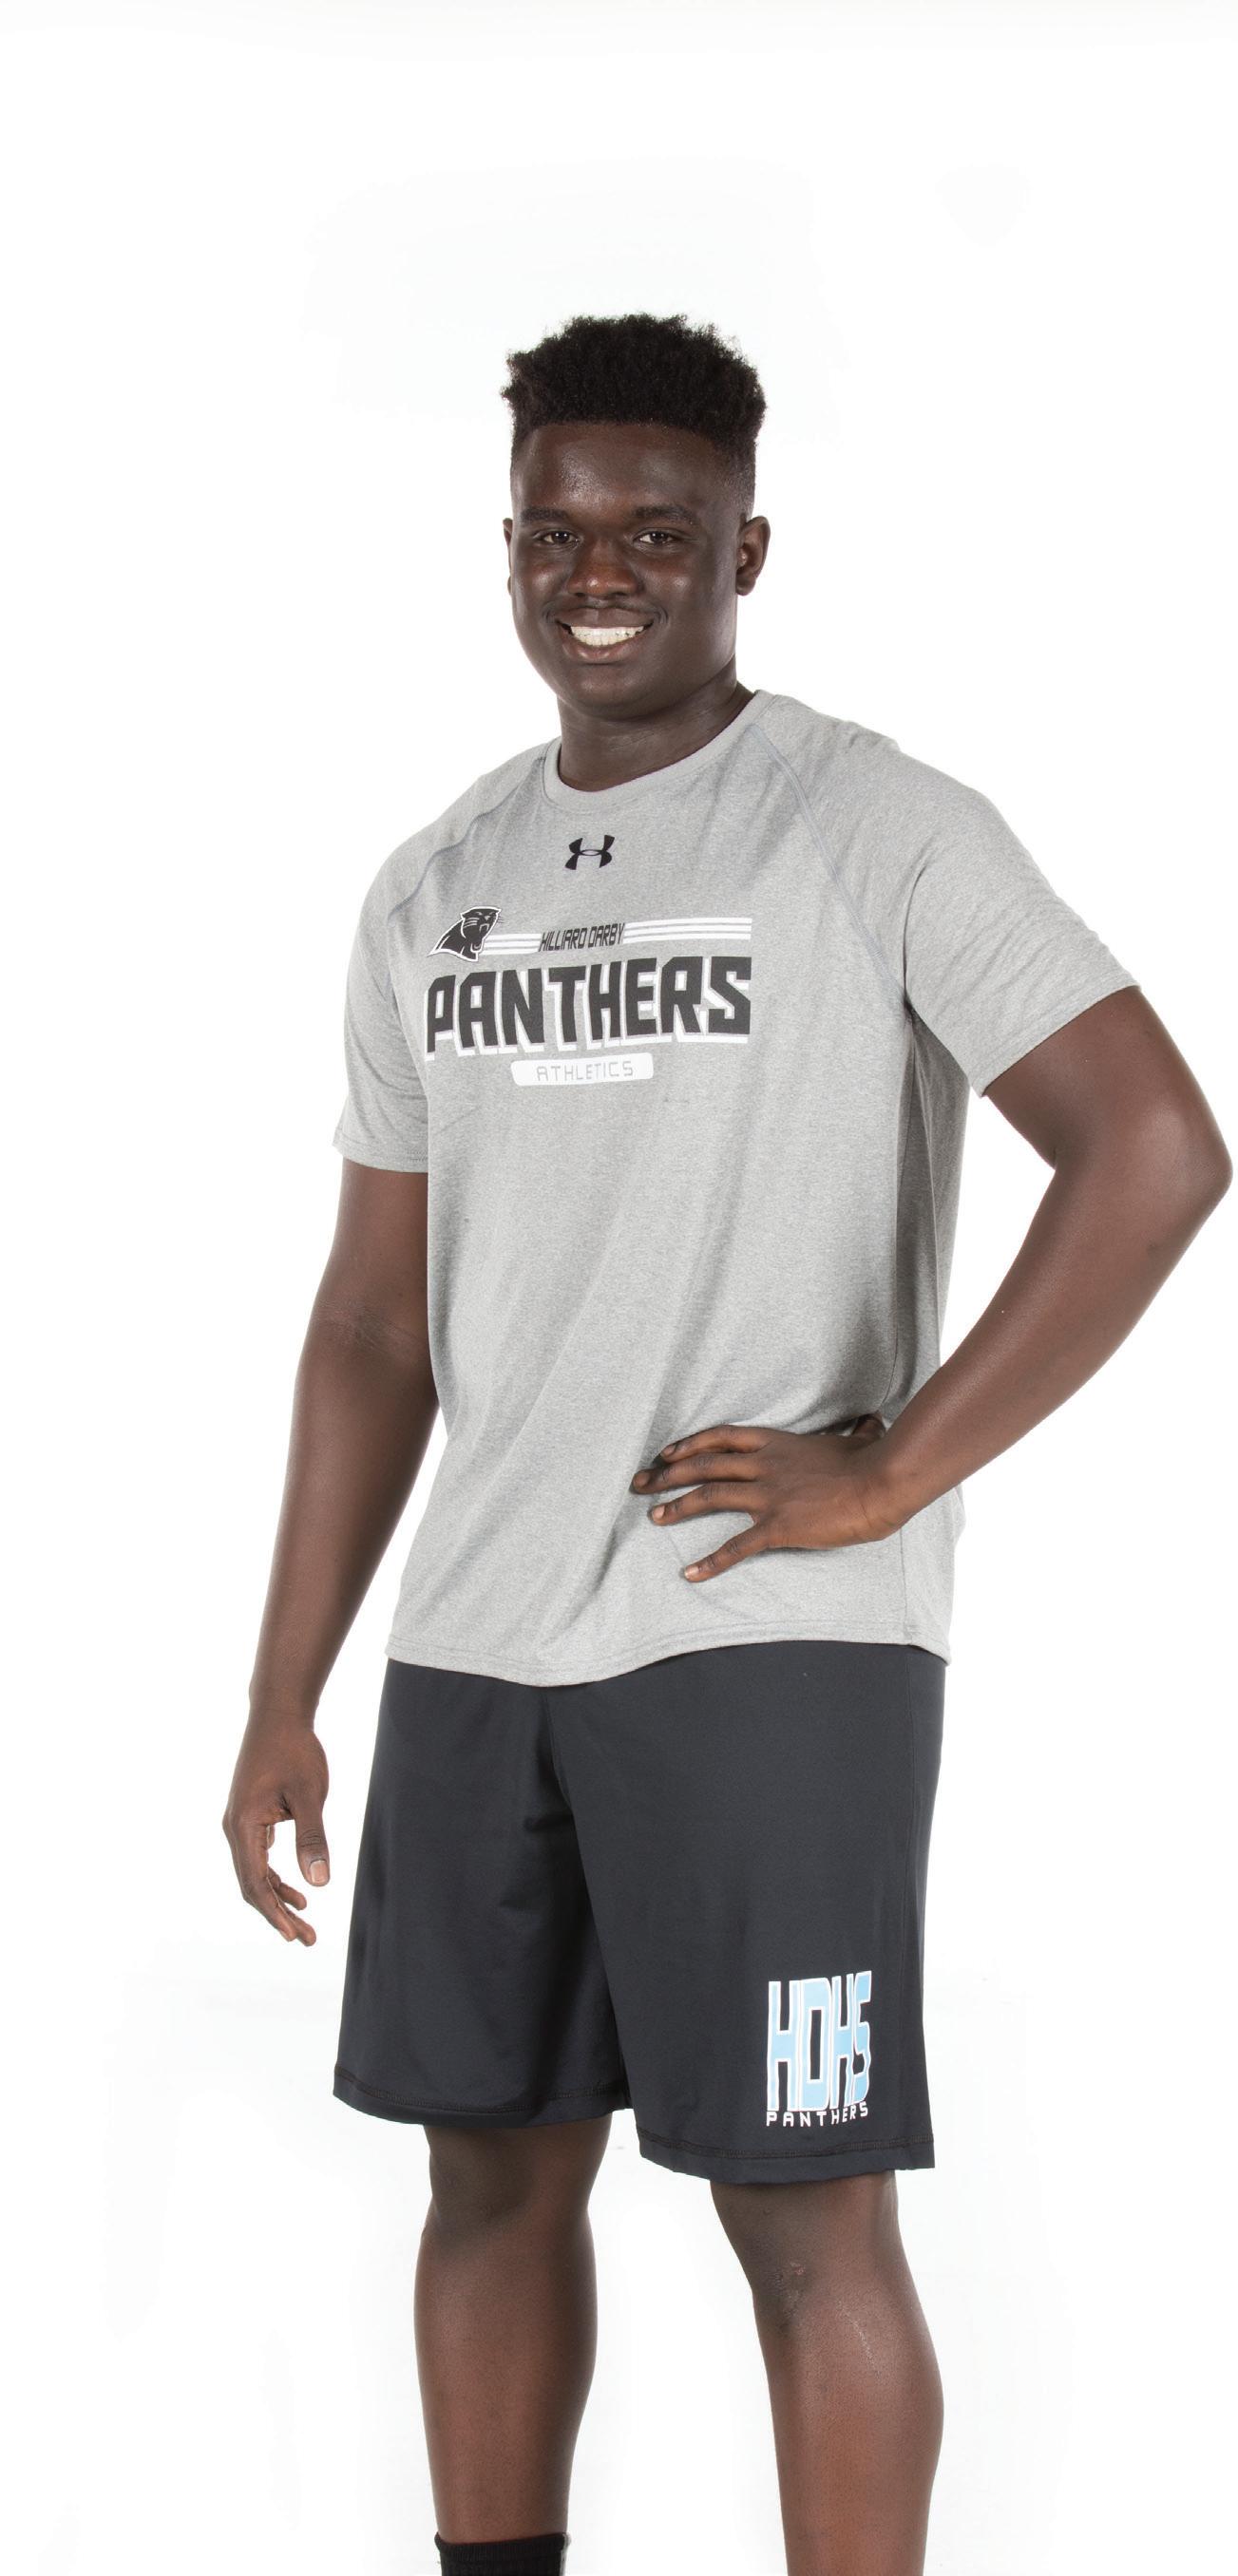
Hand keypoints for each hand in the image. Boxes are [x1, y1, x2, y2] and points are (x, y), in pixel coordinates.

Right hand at [223, 1714, 330, 1944]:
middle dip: (277, 1913)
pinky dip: (275, 1876)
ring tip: (304, 1921)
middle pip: (252, 1884)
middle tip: (306, 1939)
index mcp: (243, 1826)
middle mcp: (234, 1828)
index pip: (254, 1882)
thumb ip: (313, 1839)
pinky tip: (296, 1890)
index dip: (273, 1913)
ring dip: (277, 1897)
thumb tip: (320, 1883)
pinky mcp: (249, 1816)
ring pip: (255, 1872)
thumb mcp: (310, 1795)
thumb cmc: (295, 1750)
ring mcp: (240, 1822)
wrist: (278, 1715)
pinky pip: (258, 1857)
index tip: (293, 1936)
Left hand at [629, 1414, 900, 1582]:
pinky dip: (710, 1561)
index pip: (721, 1436)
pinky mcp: (779, 1526)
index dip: (689, 1444)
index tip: (665, 1454)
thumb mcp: (860, 1440)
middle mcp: (765, 1465)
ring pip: (710, 1496)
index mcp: (777, 1443)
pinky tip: (690, 1573)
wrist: (883, 1484)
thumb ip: (858, 1431)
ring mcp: (769, 1494)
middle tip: (639, 1484)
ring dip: (677, 1506)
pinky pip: (737, 1546)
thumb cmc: (874, 1463)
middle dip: (666, 1475)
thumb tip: (872, 1420)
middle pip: (704, 1464)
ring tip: (653, 1516)